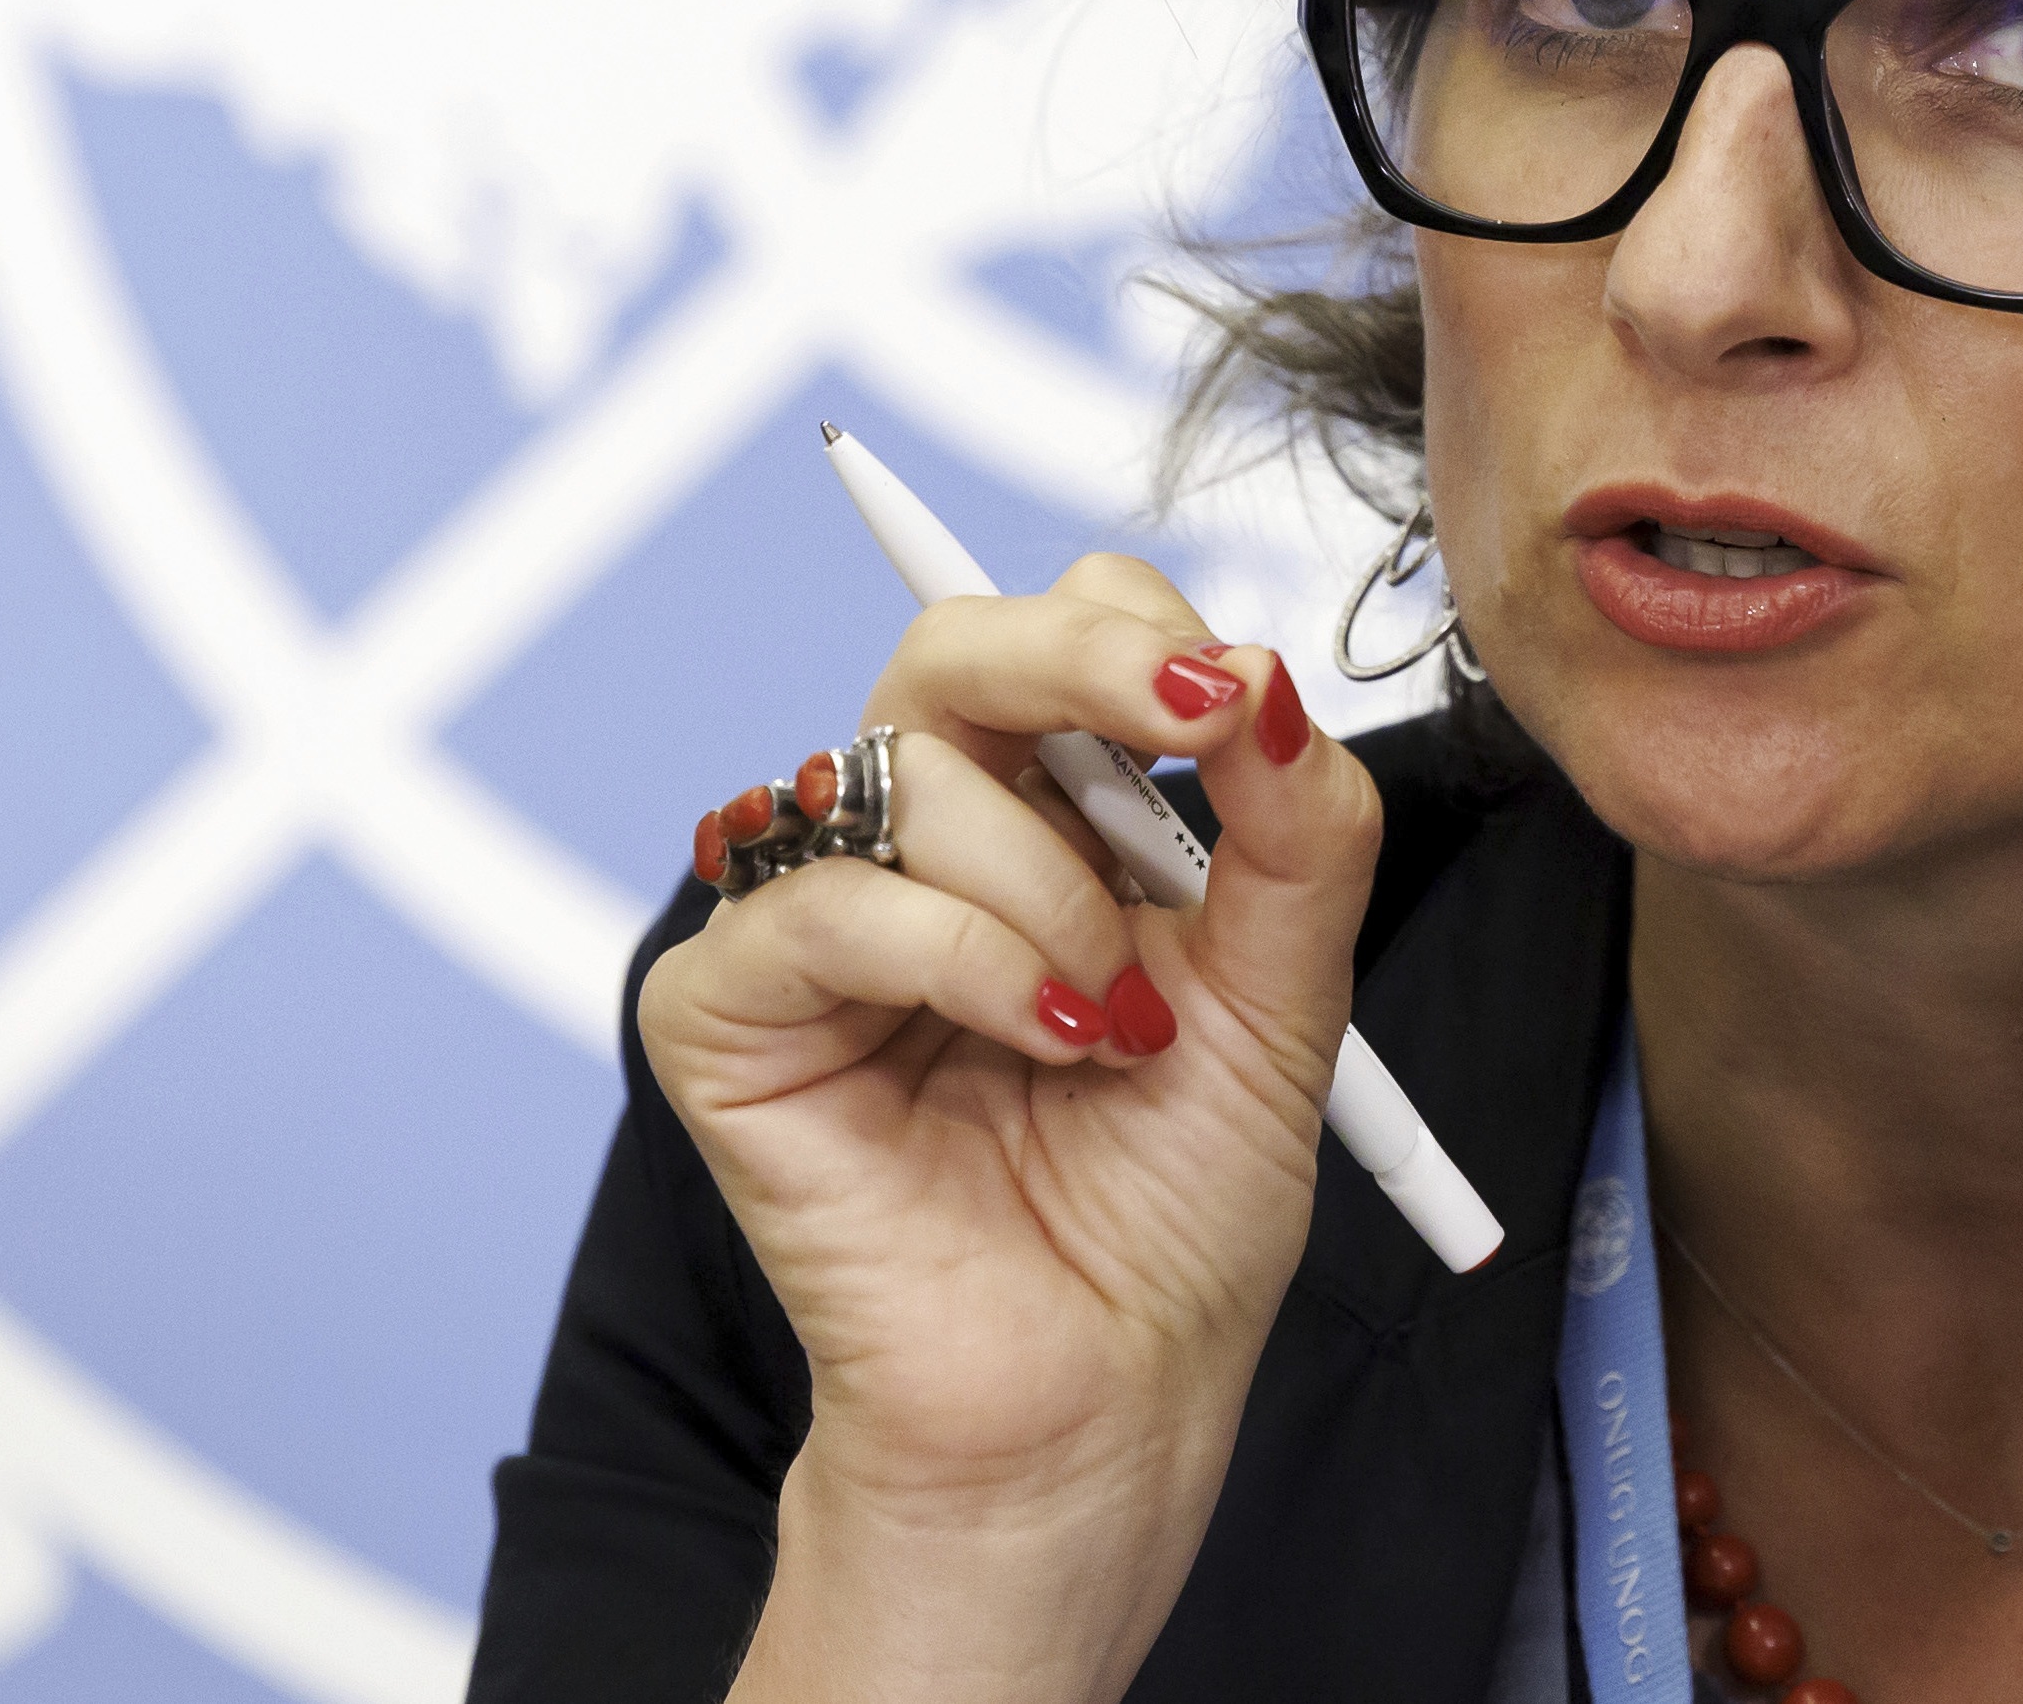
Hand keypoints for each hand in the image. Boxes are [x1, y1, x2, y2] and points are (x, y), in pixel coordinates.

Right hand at [633, 557, 1377, 1703]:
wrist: (1107, 1393)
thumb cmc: (1176, 1204)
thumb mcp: (1290, 991)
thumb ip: (1296, 827)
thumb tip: (1269, 674)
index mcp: (1051, 815)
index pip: (1068, 630)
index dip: (1146, 635)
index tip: (1234, 704)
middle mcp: (925, 844)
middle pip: (956, 647)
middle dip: (1083, 663)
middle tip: (1188, 720)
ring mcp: (816, 922)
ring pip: (909, 774)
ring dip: (1051, 887)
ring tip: (1115, 1025)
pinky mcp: (726, 1017)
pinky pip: (823, 906)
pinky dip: (958, 957)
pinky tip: (1044, 1040)